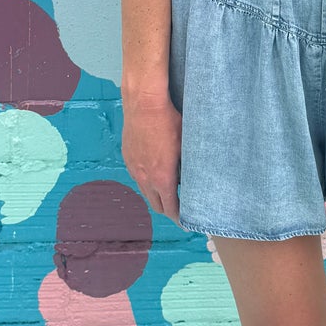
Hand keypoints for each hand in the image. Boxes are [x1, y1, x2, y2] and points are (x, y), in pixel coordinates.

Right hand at [121, 94, 182, 223]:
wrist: (144, 103)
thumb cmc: (169, 121)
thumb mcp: (187, 144)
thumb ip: (189, 166)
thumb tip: (197, 176)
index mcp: (162, 178)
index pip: (171, 208)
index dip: (179, 218)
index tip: (186, 222)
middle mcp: (145, 178)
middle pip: (156, 205)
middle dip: (168, 210)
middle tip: (180, 209)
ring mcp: (134, 168)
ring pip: (145, 191)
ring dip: (157, 195)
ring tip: (170, 190)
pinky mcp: (128, 157)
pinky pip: (138, 177)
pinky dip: (147, 181)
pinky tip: (156, 171)